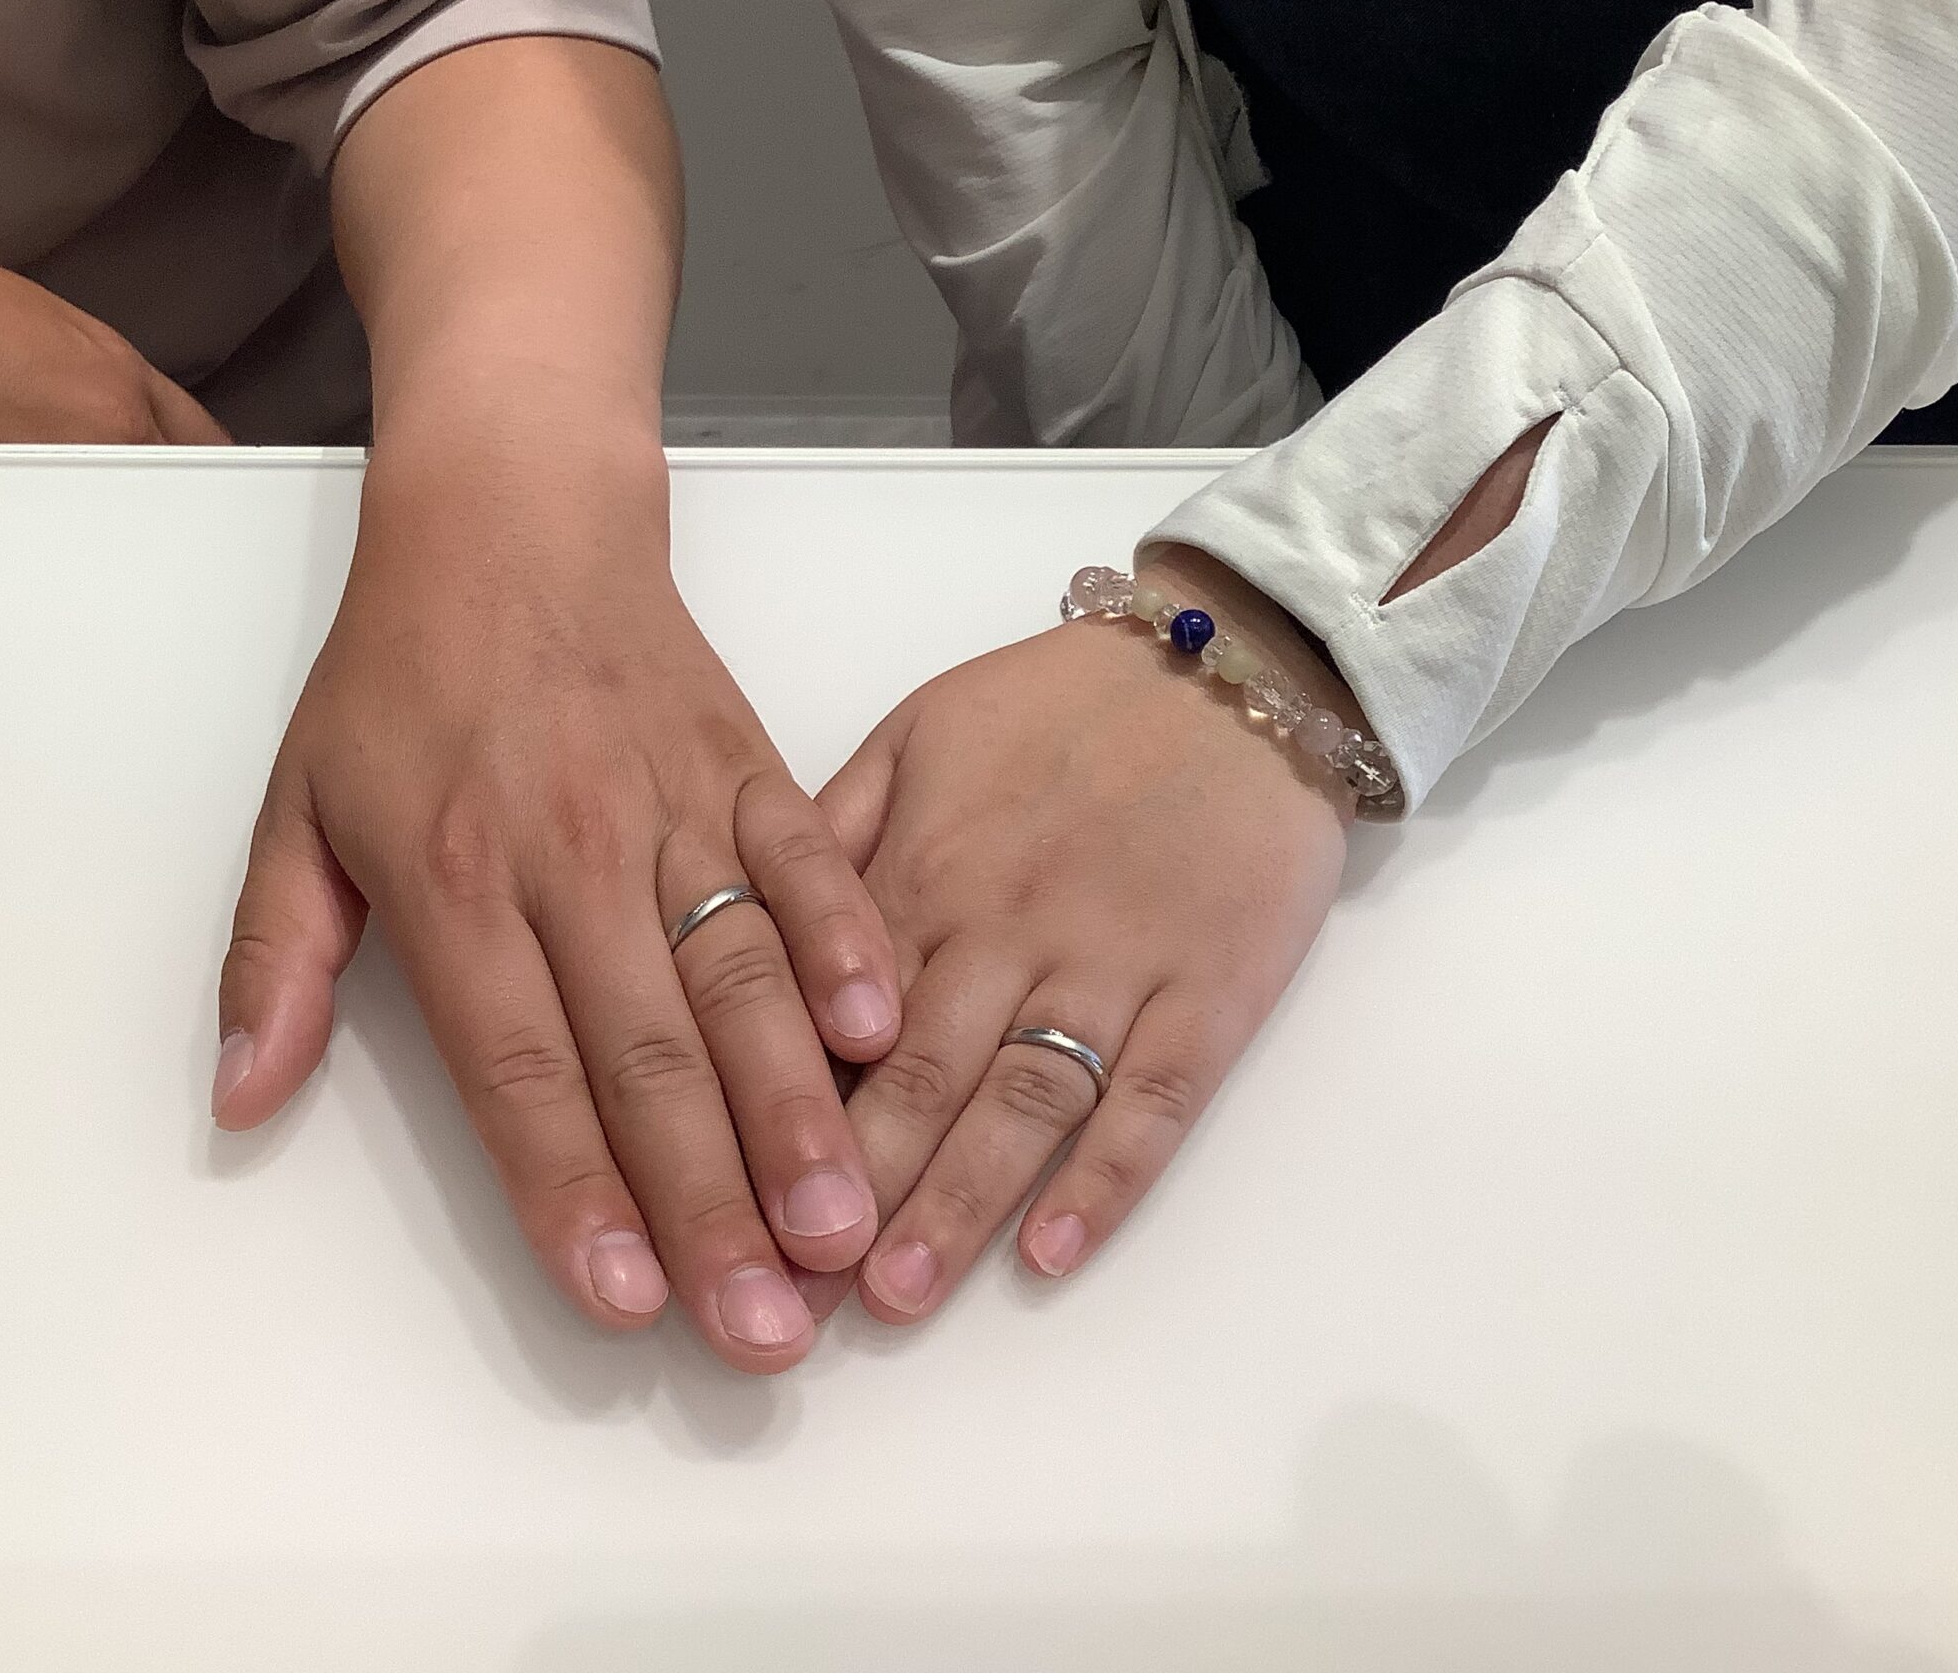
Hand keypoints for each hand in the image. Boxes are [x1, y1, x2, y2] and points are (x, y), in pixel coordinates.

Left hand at [214, 420, 901, 1373]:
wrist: (511, 515)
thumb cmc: (400, 676)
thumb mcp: (296, 810)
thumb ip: (269, 962)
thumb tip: (239, 1101)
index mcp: (451, 879)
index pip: (519, 1066)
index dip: (573, 1189)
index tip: (621, 1301)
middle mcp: (571, 851)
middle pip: (648, 1050)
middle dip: (707, 1202)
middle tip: (763, 1332)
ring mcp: (674, 804)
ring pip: (744, 975)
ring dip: (798, 1110)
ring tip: (845, 1229)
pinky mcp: (750, 763)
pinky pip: (812, 861)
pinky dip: (851, 944)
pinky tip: (887, 1037)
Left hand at [811, 547, 1353, 1324]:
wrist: (1235, 666)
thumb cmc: (1059, 708)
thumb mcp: (916, 735)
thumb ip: (828, 839)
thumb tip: (734, 931)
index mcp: (924, 872)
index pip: (831, 1012)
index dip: (774, 1110)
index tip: (722, 1197)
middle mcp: (1008, 928)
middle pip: (916, 1074)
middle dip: (849, 1186)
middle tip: (790, 1287)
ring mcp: (1114, 962)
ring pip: (1023, 1097)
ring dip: (959, 1199)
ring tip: (899, 1291)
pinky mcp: (1212, 989)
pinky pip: (1156, 1095)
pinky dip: (1108, 1177)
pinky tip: (1055, 1252)